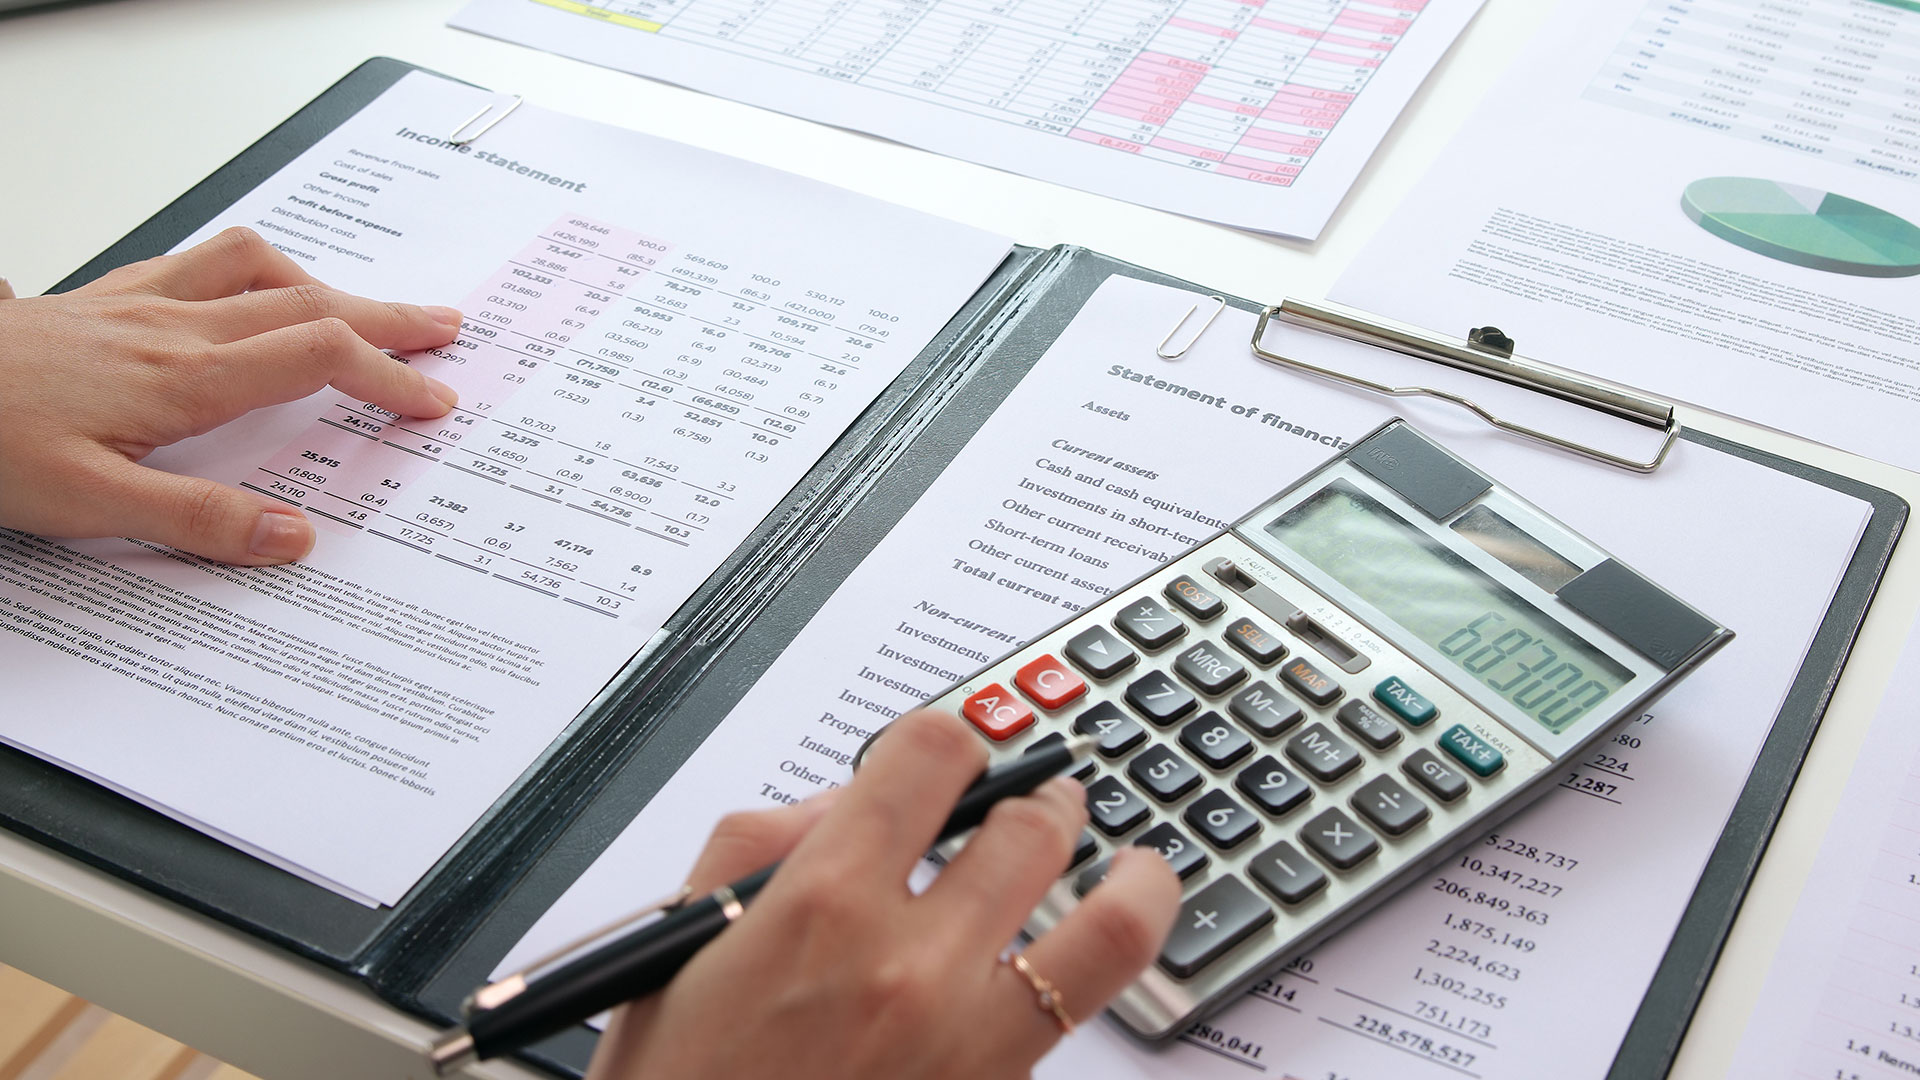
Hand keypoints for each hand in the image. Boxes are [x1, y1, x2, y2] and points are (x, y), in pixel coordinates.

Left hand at [0, 226, 462, 564]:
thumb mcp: (87, 506)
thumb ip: (198, 520)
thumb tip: (295, 538)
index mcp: (183, 378)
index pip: (317, 356)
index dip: (387, 376)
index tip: (433, 401)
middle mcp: (171, 327)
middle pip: (307, 299)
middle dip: (386, 315)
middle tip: (443, 329)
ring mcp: (137, 304)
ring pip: (256, 266)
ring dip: (325, 280)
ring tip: (364, 307)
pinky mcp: (104, 299)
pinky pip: (199, 261)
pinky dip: (254, 268)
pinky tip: (253, 289)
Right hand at [587, 709, 1181, 1079]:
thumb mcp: (685, 938)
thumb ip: (764, 840)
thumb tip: (843, 799)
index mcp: (823, 902)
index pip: (932, 754)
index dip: (951, 735)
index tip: (953, 752)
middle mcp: (908, 965)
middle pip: (1036, 827)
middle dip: (1044, 799)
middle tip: (1040, 803)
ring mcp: (968, 1040)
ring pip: (1112, 926)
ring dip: (1133, 879)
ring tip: (1132, 867)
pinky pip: (1083, 1021)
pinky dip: (1097, 977)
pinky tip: (1090, 955)